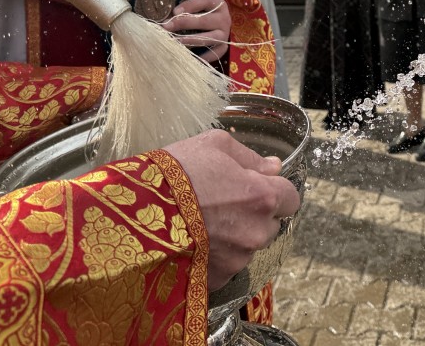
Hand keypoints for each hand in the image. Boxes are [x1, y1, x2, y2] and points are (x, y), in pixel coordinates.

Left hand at [163, 0, 230, 62]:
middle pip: (205, 20)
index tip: (174, 11)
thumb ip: (185, 9)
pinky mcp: (223, 46)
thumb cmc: (203, 12)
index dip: (189, 6)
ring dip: (193, 40)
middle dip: (184, 23)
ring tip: (179, 41)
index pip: (205, 1)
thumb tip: (167, 20)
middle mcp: (223, 18)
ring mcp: (224, 33)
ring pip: (211, 37)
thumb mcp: (197, 5)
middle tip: (168, 27)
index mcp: (216, 3)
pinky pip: (216, 53)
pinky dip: (205, 57)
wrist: (218, 22)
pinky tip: (192, 58)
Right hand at [164, 129, 299, 289]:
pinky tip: (193, 243)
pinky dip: (215, 257)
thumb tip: (274, 167)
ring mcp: (237, 260)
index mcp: (262, 197)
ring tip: (202, 224)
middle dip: (255, 215)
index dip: (277, 191)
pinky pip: (225, 267)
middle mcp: (256, 232)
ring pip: (247, 247)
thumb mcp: (213, 145)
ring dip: (235, 237)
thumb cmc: (175, 173)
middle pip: (270, 225)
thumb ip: (250, 157)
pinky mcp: (217, 280)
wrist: (133, 214)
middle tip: (224, 204)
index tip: (258, 187)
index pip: (292, 199)